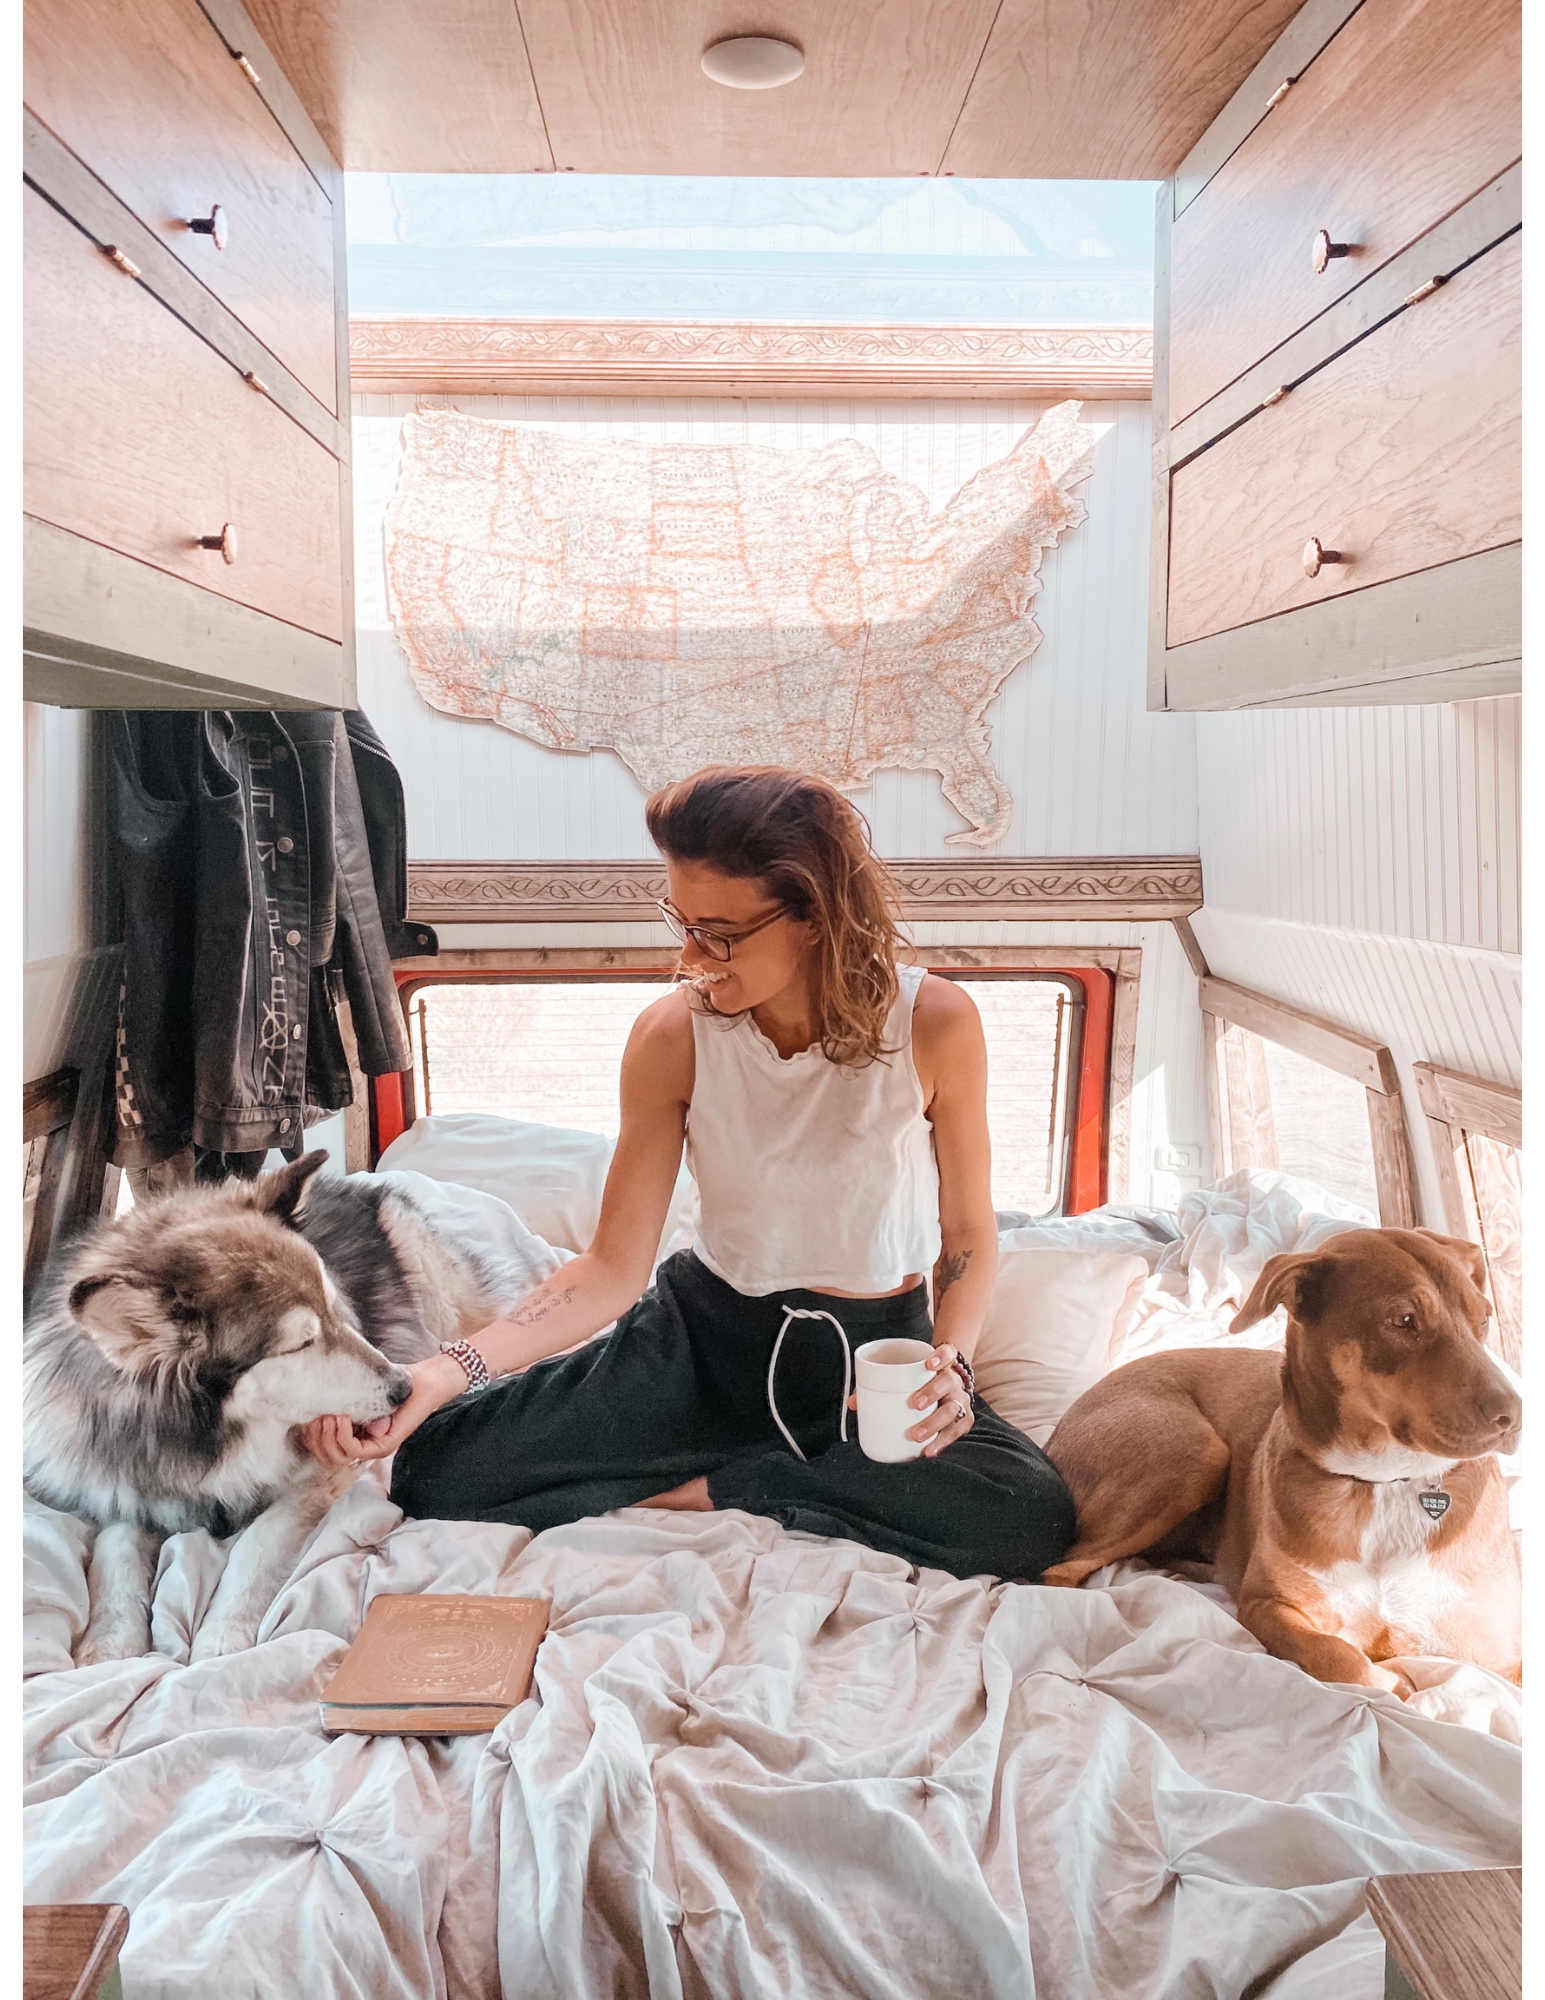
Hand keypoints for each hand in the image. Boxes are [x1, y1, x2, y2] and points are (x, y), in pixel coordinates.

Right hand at [298, 1353, 467, 1468]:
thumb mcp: (359, 1389)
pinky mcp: (385, 1446)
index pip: (321, 1451)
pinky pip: (353, 1449)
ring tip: (332, 1413)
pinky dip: (342, 1433)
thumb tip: (310, 1401)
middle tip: (320, 1412)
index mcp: (355, 1437)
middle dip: (315, 1435)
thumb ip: (339, 1397)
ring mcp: (375, 1449)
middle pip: (326, 1457)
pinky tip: (342, 1415)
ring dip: (327, 1434)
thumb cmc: (393, 1382)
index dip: (310, 1435)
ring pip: (337, 1457)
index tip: (309, 1413)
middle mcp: (364, 1447)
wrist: (424, 1380)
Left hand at [846, 1343, 974, 1458]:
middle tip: (914, 1404)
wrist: (946, 1384)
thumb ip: (878, 1383)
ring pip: (954, 1409)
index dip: (941, 1356)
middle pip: (949, 1382)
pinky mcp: (964, 1419)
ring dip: (935, 1423)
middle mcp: (955, 1380)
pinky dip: (943, 1442)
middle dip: (932, 1392)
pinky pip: (958, 1430)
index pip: (948, 1352)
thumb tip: (852, 1403)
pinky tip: (929, 1451)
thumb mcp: (904, 1375)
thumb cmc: (919, 1380)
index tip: (929, 1364)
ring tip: (917, 1436)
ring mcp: (960, 1399)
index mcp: (942, 1363)